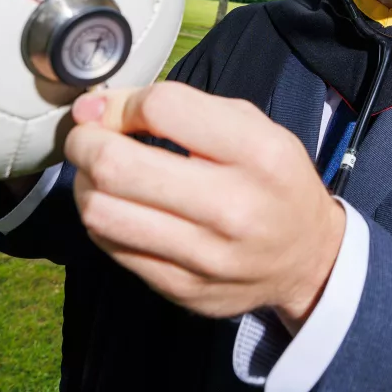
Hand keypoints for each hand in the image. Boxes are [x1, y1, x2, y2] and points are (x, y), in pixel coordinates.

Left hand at [64, 82, 345, 331]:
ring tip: (97, 171)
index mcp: (259, 153)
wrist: (307, 258)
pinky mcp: (182, 289)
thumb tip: (97, 106)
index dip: (123, 102)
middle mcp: (234, 207)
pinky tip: (118, 204)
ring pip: (101, 212)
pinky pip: (110, 246)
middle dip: (85, 141)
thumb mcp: (252, 125)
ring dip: (84, 182)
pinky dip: (101, 217)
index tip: (115, 108)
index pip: (163, 108)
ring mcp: (206, 256)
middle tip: (87, 135)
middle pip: (117, 165)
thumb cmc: (273, 180)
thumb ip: (180, 106)